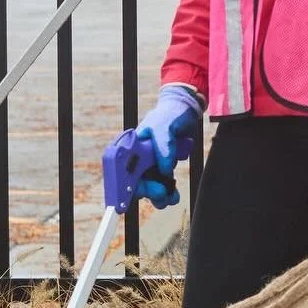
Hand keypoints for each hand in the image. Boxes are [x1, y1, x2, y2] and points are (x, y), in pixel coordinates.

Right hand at [134, 83, 203, 207]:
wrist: (186, 110)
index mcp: (131, 147)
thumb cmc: (170, 114)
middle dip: (148, 191)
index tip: (132, 195)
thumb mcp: (165, 127)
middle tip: (161, 193)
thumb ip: (164, 147)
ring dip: (159, 196)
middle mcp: (137, 157)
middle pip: (135, 182)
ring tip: (170, 198)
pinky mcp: (162, 166)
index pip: (122, 170)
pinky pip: (162, 184)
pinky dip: (168, 191)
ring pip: (149, 186)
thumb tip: (164, 170)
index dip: (123, 185)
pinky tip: (174, 194)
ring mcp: (150, 163)